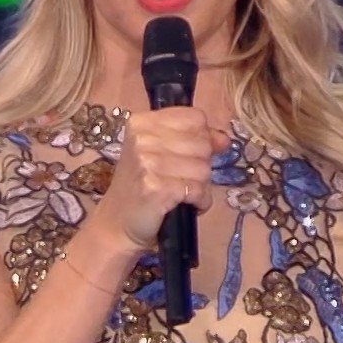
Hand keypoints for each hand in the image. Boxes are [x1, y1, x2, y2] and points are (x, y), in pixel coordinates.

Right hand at [91, 109, 221, 250]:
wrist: (118, 224)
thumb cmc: (142, 186)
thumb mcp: (163, 153)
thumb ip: (194, 139)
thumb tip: (224, 139)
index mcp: (142, 123)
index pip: (195, 118)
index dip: (203, 137)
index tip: (191, 153)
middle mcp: (142, 139)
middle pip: (202, 144)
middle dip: (201, 165)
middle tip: (180, 178)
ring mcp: (147, 163)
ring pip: (204, 169)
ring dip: (200, 186)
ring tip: (180, 193)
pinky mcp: (156, 188)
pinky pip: (198, 190)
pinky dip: (199, 201)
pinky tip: (184, 204)